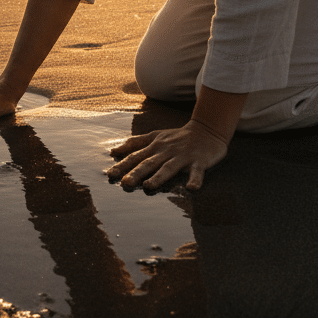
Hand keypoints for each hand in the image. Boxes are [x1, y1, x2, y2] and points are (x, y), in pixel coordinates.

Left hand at [106, 119, 230, 191]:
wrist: (207, 129)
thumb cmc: (178, 136)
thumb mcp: (155, 136)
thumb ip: (135, 143)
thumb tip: (113, 151)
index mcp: (155, 146)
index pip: (136, 156)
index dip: (122, 165)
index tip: (110, 175)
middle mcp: (166, 151)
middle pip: (149, 163)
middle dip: (136, 172)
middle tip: (125, 183)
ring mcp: (183, 156)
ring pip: (169, 167)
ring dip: (159, 177)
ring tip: (148, 186)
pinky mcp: (199, 161)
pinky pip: (197, 172)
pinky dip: (195, 180)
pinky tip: (191, 188)